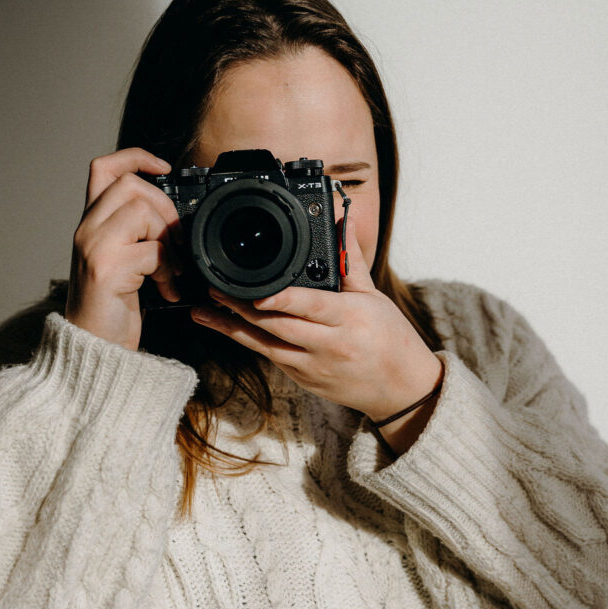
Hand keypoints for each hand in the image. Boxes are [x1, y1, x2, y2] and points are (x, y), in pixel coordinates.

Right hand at [64, 148, 181, 349]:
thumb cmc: (111, 308)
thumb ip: (136, 234)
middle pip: (131, 185)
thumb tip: (172, 217)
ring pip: (142, 211)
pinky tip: (166, 289)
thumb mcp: (122, 262)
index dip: (134, 157)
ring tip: (171, 269)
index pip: (103, 168)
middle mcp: (86, 230)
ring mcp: (94, 247)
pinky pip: (152, 250)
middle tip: (174, 241)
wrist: (93, 349)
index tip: (163, 167)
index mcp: (91, 224)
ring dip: (168, 240)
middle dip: (165, 208)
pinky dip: (169, 270)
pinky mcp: (107, 269)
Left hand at [190, 220, 442, 422]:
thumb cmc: (391, 339)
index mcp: (350, 319)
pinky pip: (272, 358)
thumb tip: (342, 219)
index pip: (311, 306)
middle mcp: (330, 346)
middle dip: (242, 309)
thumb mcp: (374, 297)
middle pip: (278, 327)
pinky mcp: (304, 381)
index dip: (281, 300)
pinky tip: (228, 328)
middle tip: (213, 291)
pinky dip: (250, 342)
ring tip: (205, 312)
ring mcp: (314, 368)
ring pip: (266, 347)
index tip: (256, 291)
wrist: (402, 389)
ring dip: (233, 328)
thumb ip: (352, 258)